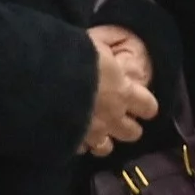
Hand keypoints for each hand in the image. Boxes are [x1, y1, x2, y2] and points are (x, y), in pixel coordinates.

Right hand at [80, 27, 157, 156]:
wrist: (47, 83)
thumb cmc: (76, 58)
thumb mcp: (97, 45)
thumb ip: (105, 53)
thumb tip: (106, 50)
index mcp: (123, 91)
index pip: (147, 105)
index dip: (147, 106)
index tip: (145, 105)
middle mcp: (112, 117)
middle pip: (131, 132)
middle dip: (129, 128)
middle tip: (123, 120)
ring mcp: (92, 134)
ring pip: (106, 148)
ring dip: (104, 140)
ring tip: (98, 133)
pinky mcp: (71, 144)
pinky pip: (80, 150)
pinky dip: (79, 144)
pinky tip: (73, 136)